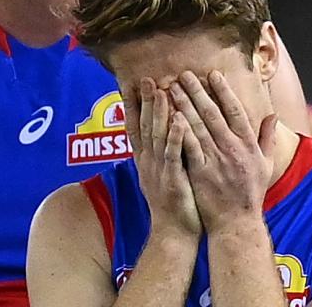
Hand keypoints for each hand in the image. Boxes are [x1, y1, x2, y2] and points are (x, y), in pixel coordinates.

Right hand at [123, 77, 201, 237]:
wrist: (174, 233)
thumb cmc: (172, 203)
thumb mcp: (159, 175)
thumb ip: (158, 153)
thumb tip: (158, 133)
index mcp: (145, 160)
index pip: (135, 127)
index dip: (133, 106)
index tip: (131, 85)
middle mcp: (148, 162)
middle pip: (145, 126)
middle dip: (145, 101)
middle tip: (145, 79)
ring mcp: (159, 170)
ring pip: (158, 136)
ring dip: (159, 113)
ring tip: (162, 90)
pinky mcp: (173, 179)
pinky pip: (174, 154)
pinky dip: (176, 136)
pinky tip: (180, 120)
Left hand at [169, 70, 276, 233]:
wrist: (236, 223)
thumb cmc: (250, 193)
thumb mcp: (266, 164)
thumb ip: (268, 137)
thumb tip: (273, 114)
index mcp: (248, 145)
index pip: (235, 111)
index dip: (224, 91)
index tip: (213, 73)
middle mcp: (233, 149)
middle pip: (213, 114)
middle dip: (197, 91)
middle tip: (184, 74)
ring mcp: (216, 160)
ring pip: (198, 126)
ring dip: (184, 105)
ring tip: (171, 88)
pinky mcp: (201, 172)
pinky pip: (189, 146)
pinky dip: (180, 130)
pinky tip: (170, 116)